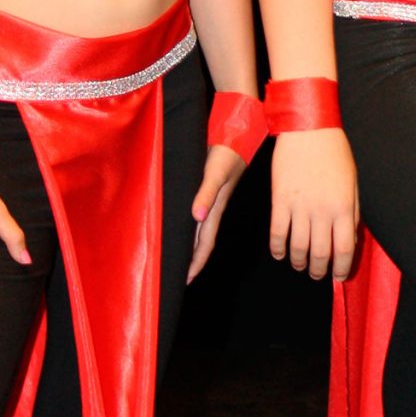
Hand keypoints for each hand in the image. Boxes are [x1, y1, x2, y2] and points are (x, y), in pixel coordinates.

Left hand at [188, 143, 248, 281]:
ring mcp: (210, 200)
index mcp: (214, 209)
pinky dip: (189, 226)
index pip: (204, 243)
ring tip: (179, 259)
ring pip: (198, 230)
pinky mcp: (207, 190)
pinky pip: (197, 215)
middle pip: (201, 241)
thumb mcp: (215, 173)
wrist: (236, 136)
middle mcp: (212, 208)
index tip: (187, 279)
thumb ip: (206, 193)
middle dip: (192, 260)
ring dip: (190, 246)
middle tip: (179, 277)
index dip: (196, 262)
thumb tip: (197, 217)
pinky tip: (183, 226)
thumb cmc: (226, 154)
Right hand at [269, 129, 358, 280]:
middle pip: (320, 253)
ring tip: (300, 265)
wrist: (308, 129)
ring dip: (298, 262)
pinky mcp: (279, 200)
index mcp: (343, 207)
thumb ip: (352, 214)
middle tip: (317, 274)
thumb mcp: (352, 183)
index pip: (343, 250)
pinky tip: (279, 253)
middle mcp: (322, 211)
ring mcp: (299, 207)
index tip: (337, 277)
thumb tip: (348, 242)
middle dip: (319, 270)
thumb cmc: (335, 153)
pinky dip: (277, 248)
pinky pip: (277, 233)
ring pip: (298, 248)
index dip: (340, 268)